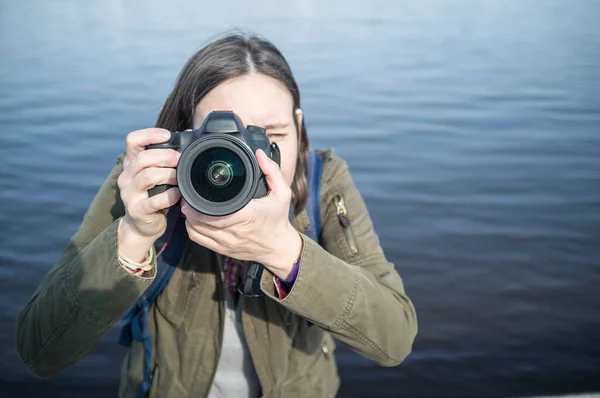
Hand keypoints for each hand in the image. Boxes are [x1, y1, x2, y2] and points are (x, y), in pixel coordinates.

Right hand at [117, 128, 181, 259]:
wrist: (143, 225)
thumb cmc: (154, 195)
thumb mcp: (157, 174)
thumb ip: (166, 157)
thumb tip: (189, 134)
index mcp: (131, 163)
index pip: (132, 140)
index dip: (149, 134)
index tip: (167, 135)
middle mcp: (126, 176)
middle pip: (142, 158)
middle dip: (165, 156)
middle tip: (180, 159)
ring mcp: (129, 194)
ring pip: (148, 176)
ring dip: (169, 175)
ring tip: (180, 177)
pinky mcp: (137, 210)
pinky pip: (155, 200)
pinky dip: (170, 196)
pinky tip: (178, 194)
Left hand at [181, 149, 302, 279]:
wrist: (278, 248)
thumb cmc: (278, 219)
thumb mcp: (282, 193)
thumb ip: (272, 171)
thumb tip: (259, 154)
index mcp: (248, 216)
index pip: (215, 212)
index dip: (198, 203)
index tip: (193, 191)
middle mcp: (236, 231)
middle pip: (201, 221)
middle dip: (190, 207)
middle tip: (187, 195)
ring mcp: (228, 243)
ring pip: (197, 231)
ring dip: (189, 218)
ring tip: (189, 205)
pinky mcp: (223, 250)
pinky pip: (199, 240)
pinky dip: (192, 229)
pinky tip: (193, 220)